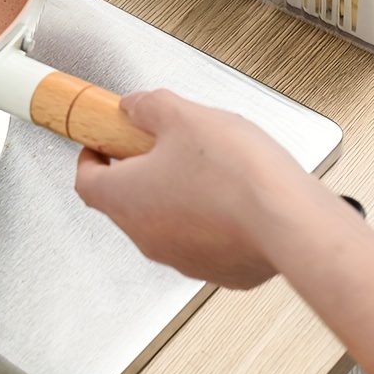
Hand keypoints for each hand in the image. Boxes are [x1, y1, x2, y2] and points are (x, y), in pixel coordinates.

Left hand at [74, 88, 308, 287]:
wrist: (287, 218)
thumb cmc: (234, 172)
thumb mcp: (182, 115)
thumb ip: (148, 107)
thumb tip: (133, 106)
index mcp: (127, 197)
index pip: (86, 182)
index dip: (90, 158)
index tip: (100, 143)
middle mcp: (146, 235)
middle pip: (124, 201)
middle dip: (137, 169)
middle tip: (159, 144)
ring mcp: (180, 257)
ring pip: (162, 220)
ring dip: (172, 193)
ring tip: (203, 164)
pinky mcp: (216, 267)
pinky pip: (199, 238)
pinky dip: (204, 217)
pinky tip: (229, 192)